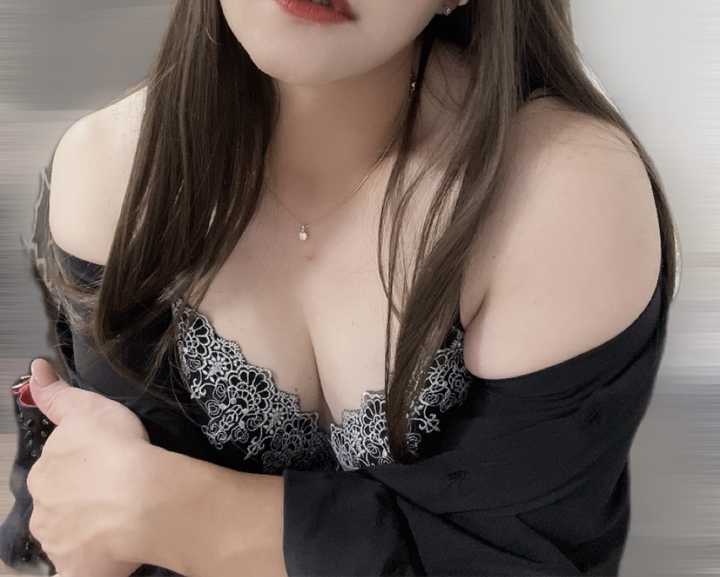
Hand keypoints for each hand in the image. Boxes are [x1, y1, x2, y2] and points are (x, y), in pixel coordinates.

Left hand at [25, 357, 152, 576]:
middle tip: (114, 495)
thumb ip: (57, 395)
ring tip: (120, 524)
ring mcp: (59, 546)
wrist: (141, 497)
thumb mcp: (87, 409)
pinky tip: (105, 560)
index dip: (80, 469)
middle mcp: (42, 512)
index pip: (55, 473)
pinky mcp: (78, 571)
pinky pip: (80, 570)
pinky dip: (88, 565)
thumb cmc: (116, 448)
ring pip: (68, 537)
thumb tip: (35, 368)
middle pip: (58, 507)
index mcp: (43, 474)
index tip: (105, 466)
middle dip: (77, 503)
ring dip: (85, 533)